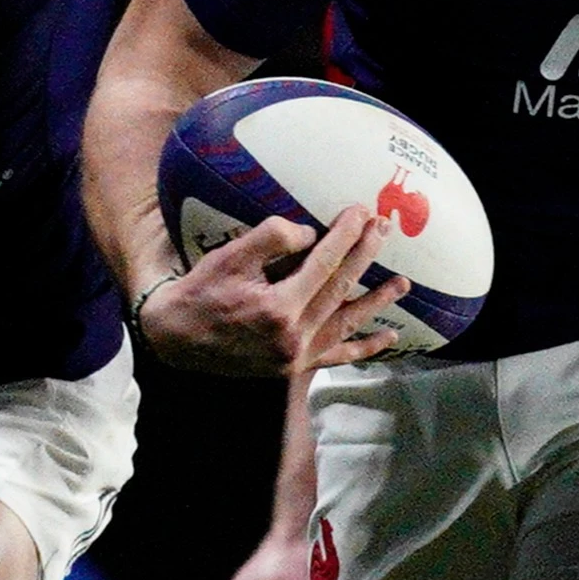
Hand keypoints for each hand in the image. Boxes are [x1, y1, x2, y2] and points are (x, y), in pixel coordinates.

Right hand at [135, 205, 398, 377]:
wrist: (175, 338)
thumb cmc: (200, 292)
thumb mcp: (231, 257)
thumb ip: (272, 238)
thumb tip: (311, 236)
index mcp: (279, 307)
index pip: (325, 263)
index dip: (346, 235)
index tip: (362, 212)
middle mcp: (294, 336)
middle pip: (341, 288)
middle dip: (365, 255)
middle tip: (384, 228)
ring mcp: (297, 356)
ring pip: (347, 323)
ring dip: (377, 301)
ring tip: (403, 283)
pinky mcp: (294, 368)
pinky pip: (338, 357)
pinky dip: (364, 348)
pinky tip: (388, 338)